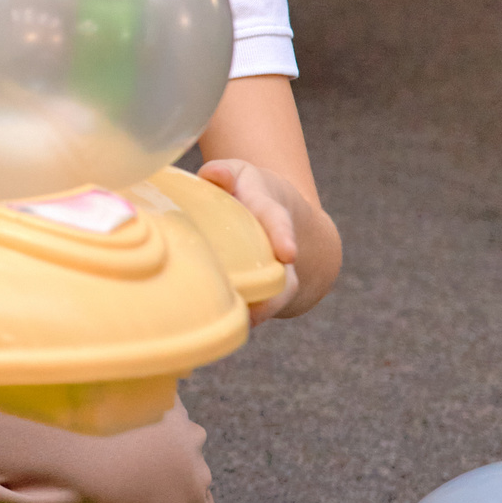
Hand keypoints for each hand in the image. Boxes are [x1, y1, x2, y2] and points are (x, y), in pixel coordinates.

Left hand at [198, 156, 302, 323]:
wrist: (274, 216)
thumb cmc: (245, 190)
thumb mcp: (241, 173)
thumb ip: (227, 172)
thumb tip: (213, 175)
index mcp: (271, 215)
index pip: (278, 223)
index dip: (283, 237)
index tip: (288, 255)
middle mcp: (278, 251)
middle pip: (283, 278)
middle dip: (275, 296)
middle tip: (259, 312)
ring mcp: (272, 276)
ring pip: (272, 301)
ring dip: (258, 315)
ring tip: (239, 328)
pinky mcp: (259, 293)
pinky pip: (254, 309)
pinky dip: (244, 320)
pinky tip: (220, 330)